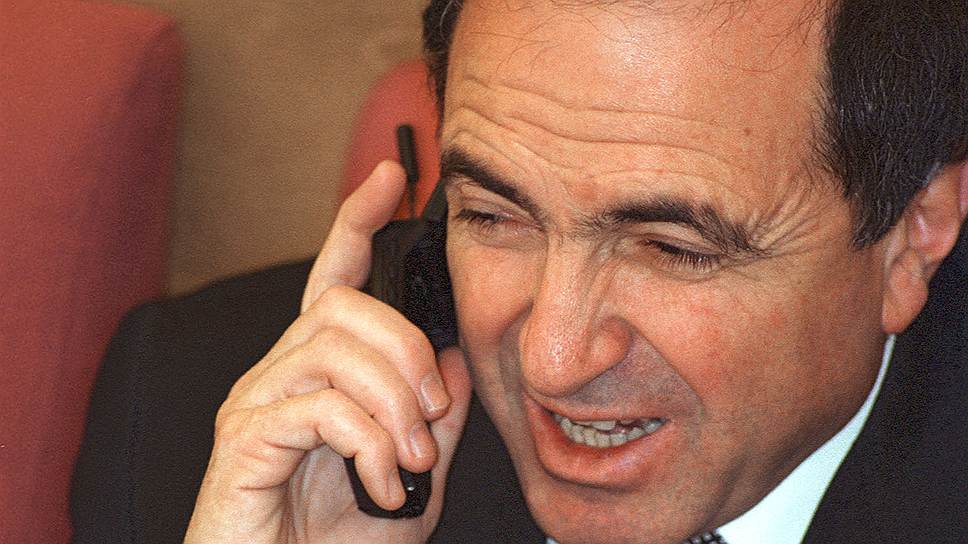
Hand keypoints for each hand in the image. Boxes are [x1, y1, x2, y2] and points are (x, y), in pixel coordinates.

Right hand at [184, 161, 472, 543]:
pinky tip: (382, 478)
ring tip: (410, 456)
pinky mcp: (242, 440)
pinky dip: (367, 441)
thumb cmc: (336, 541)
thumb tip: (452, 360)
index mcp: (319, 372)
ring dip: (393, 401)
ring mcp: (255, 403)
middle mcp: (280, 373)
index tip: (391, 177)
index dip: (358, 220)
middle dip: (405, 349)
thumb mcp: (411, 474)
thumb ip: (433, 417)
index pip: (335, 276)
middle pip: (343, 306)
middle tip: (433, 412)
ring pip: (333, 348)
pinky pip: (317, 407)